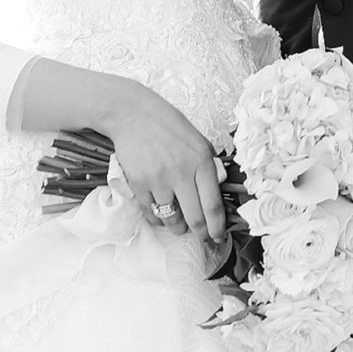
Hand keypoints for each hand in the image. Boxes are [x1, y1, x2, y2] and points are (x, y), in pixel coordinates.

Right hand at [99, 80, 225, 245]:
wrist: (133, 114)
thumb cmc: (168, 126)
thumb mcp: (198, 140)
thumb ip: (208, 167)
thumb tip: (216, 195)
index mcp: (201, 161)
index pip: (213, 205)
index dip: (218, 227)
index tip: (219, 236)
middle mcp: (181, 173)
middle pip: (195, 219)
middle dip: (201, 234)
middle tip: (203, 237)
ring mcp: (158, 180)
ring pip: (173, 221)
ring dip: (179, 229)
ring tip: (181, 226)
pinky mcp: (139, 185)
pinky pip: (151, 214)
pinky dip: (158, 220)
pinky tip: (162, 215)